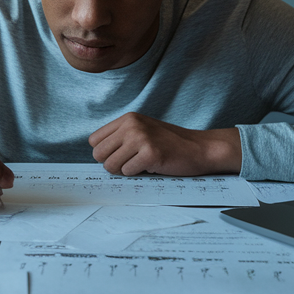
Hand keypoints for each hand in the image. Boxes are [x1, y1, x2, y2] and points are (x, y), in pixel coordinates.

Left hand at [88, 113, 240, 176]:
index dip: (106, 152)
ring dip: (125, 170)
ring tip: (142, 164)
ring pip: (110, 166)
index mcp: (127, 119)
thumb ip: (121, 137)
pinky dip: (138, 174)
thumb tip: (97, 155)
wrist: (199, 148)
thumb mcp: (142, 130)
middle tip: (130, 163)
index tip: (121, 155)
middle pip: (99, 154)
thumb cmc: (170, 143)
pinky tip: (152, 166)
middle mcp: (132, 125)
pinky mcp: (150, 154)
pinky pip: (127, 172)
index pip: (94, 141)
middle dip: (112, 164)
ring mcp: (141, 138)